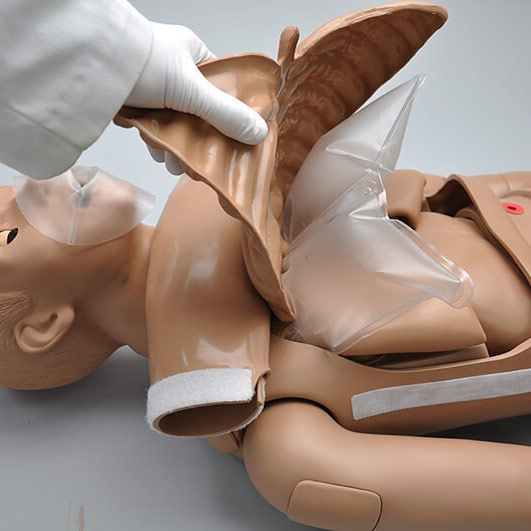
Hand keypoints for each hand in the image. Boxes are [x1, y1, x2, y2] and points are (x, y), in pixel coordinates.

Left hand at [125, 23, 267, 172]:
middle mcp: (175, 70)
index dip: (229, 113)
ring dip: (177, 147)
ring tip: (177, 161)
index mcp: (193, 55)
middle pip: (200, 112)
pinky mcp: (136, 104)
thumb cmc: (142, 62)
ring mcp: (154, 88)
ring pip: (177, 124)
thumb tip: (258, 133)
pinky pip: (155, 128)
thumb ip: (225, 113)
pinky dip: (157, 143)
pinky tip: (157, 152)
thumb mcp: (191, 89)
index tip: (234, 136)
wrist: (87, 63)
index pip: (221, 87)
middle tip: (203, 158)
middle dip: (201, 139)